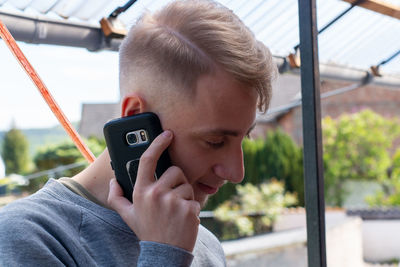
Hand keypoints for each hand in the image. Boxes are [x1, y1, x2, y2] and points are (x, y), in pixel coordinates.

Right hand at [108, 130, 200, 251]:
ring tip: (176, 212)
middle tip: (171, 199)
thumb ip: (117, 197)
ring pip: (187, 185)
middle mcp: (156, 194)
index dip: (157, 143)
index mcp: (141, 191)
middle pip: (175, 171)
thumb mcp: (128, 215)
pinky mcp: (188, 209)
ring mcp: (173, 201)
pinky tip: (184, 220)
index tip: (167, 134)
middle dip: (176, 182)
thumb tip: (113, 181)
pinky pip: (195, 199)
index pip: (148, 160)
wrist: (164, 254)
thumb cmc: (147, 231)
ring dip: (185, 196)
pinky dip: (192, 208)